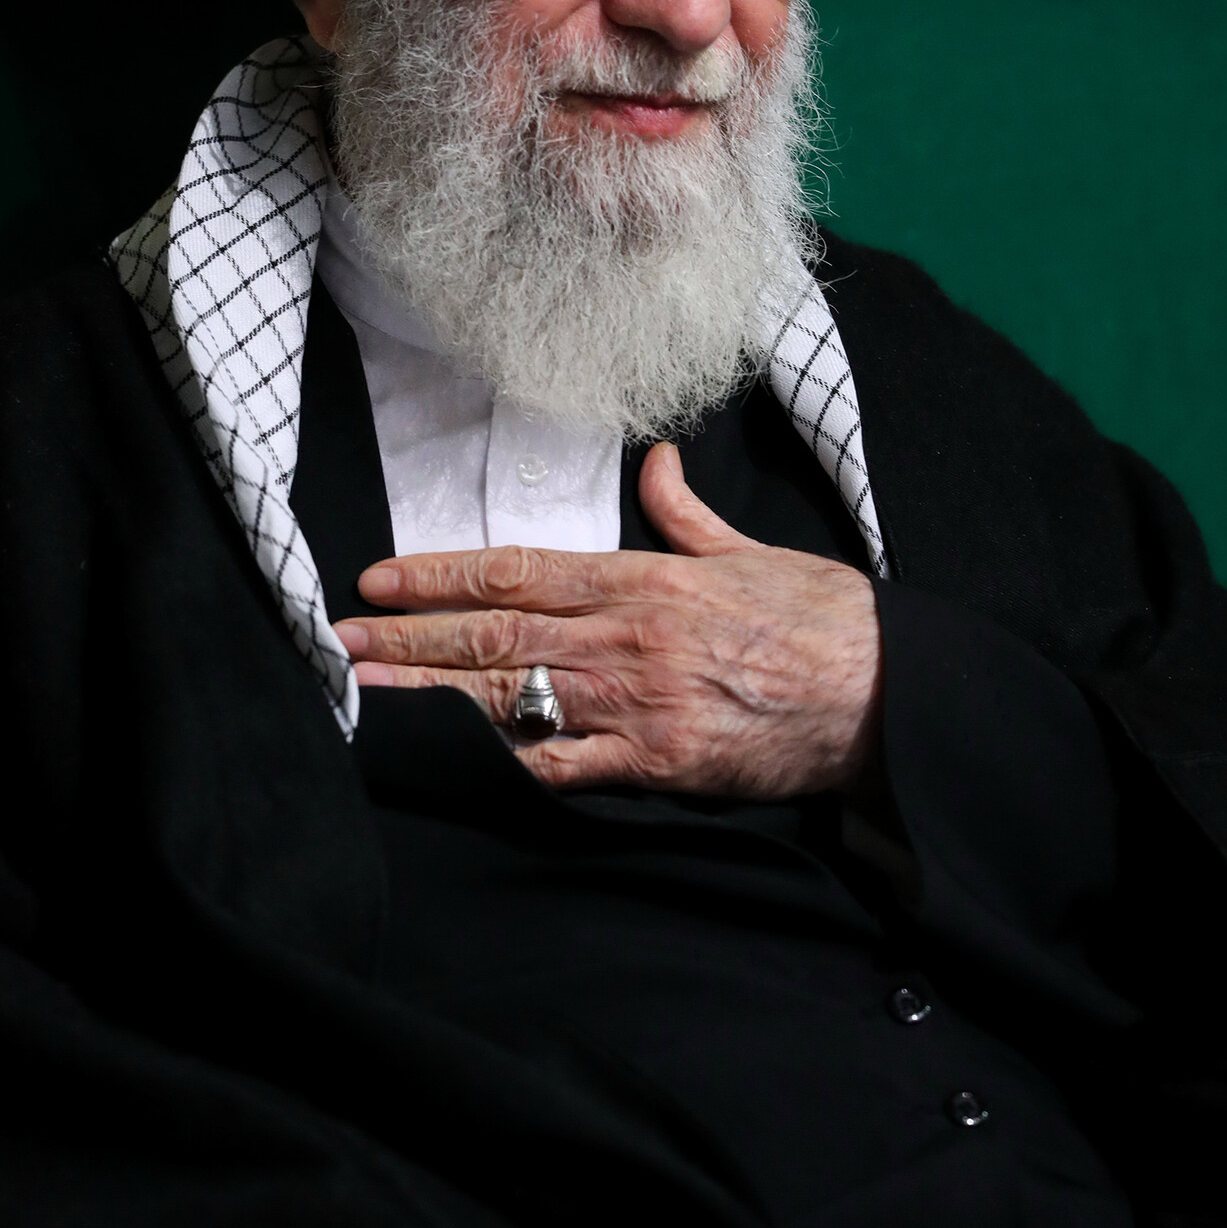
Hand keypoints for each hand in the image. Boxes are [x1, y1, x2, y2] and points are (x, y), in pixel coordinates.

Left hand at [334, 442, 882, 797]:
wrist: (883, 690)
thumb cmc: (820, 617)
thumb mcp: (749, 549)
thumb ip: (686, 512)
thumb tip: (657, 461)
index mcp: (645, 578)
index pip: (518, 571)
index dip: (441, 576)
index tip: (383, 580)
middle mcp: (627, 635)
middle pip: (495, 635)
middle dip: (410, 637)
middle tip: (343, 639)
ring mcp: (638, 701)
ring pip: (512, 696)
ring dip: (431, 696)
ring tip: (367, 692)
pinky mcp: (659, 762)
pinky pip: (564, 766)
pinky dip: (505, 763)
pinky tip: (450, 762)